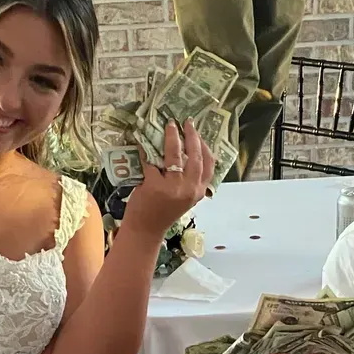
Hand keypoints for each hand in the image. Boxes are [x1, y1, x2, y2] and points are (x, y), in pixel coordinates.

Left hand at [124, 120, 212, 237]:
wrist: (146, 230)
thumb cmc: (163, 212)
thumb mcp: (184, 198)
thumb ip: (189, 180)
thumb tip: (186, 152)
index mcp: (198, 191)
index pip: (209, 164)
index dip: (205, 145)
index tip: (198, 132)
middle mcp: (189, 189)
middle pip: (195, 155)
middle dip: (191, 135)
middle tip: (186, 122)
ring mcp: (172, 187)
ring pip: (175, 154)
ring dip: (172, 136)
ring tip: (170, 125)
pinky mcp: (154, 185)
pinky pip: (151, 160)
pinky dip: (146, 148)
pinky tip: (143, 140)